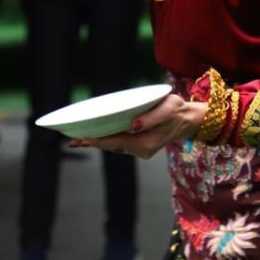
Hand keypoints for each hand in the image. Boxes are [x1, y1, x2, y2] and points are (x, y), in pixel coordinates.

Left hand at [68, 94, 206, 159]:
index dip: (100, 141)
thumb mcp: (168, 108)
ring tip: (77, 139)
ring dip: (98, 142)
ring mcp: (140, 149)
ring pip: (114, 146)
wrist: (188, 119)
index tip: (84, 139)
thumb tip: (132, 125)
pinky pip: (119, 143)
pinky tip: (95, 136)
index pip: (117, 142)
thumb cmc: (177, 111)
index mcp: (146, 143)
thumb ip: (151, 117)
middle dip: (93, 143)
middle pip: (112, 147)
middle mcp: (140, 150)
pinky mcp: (139, 145)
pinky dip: (106, 139)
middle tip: (72, 141)